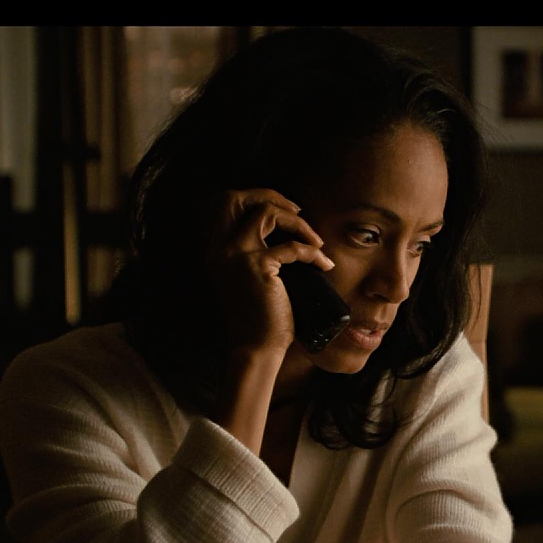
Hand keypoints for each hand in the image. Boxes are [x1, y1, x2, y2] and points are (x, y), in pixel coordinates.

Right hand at [206, 188, 335, 357]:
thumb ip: (258, 252)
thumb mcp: (252, 277)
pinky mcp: (258, 266)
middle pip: (235, 197)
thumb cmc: (262, 316)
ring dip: (298, 222)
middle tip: (298, 211)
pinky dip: (314, 253)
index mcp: (217, 250)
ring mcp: (236, 256)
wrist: (257, 347)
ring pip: (266, 212)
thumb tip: (288, 229)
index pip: (227, 203)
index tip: (288, 212)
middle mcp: (220, 249)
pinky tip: (324, 266)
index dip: (258, 198)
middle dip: (271, 196)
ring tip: (316, 241)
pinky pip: (294, 247)